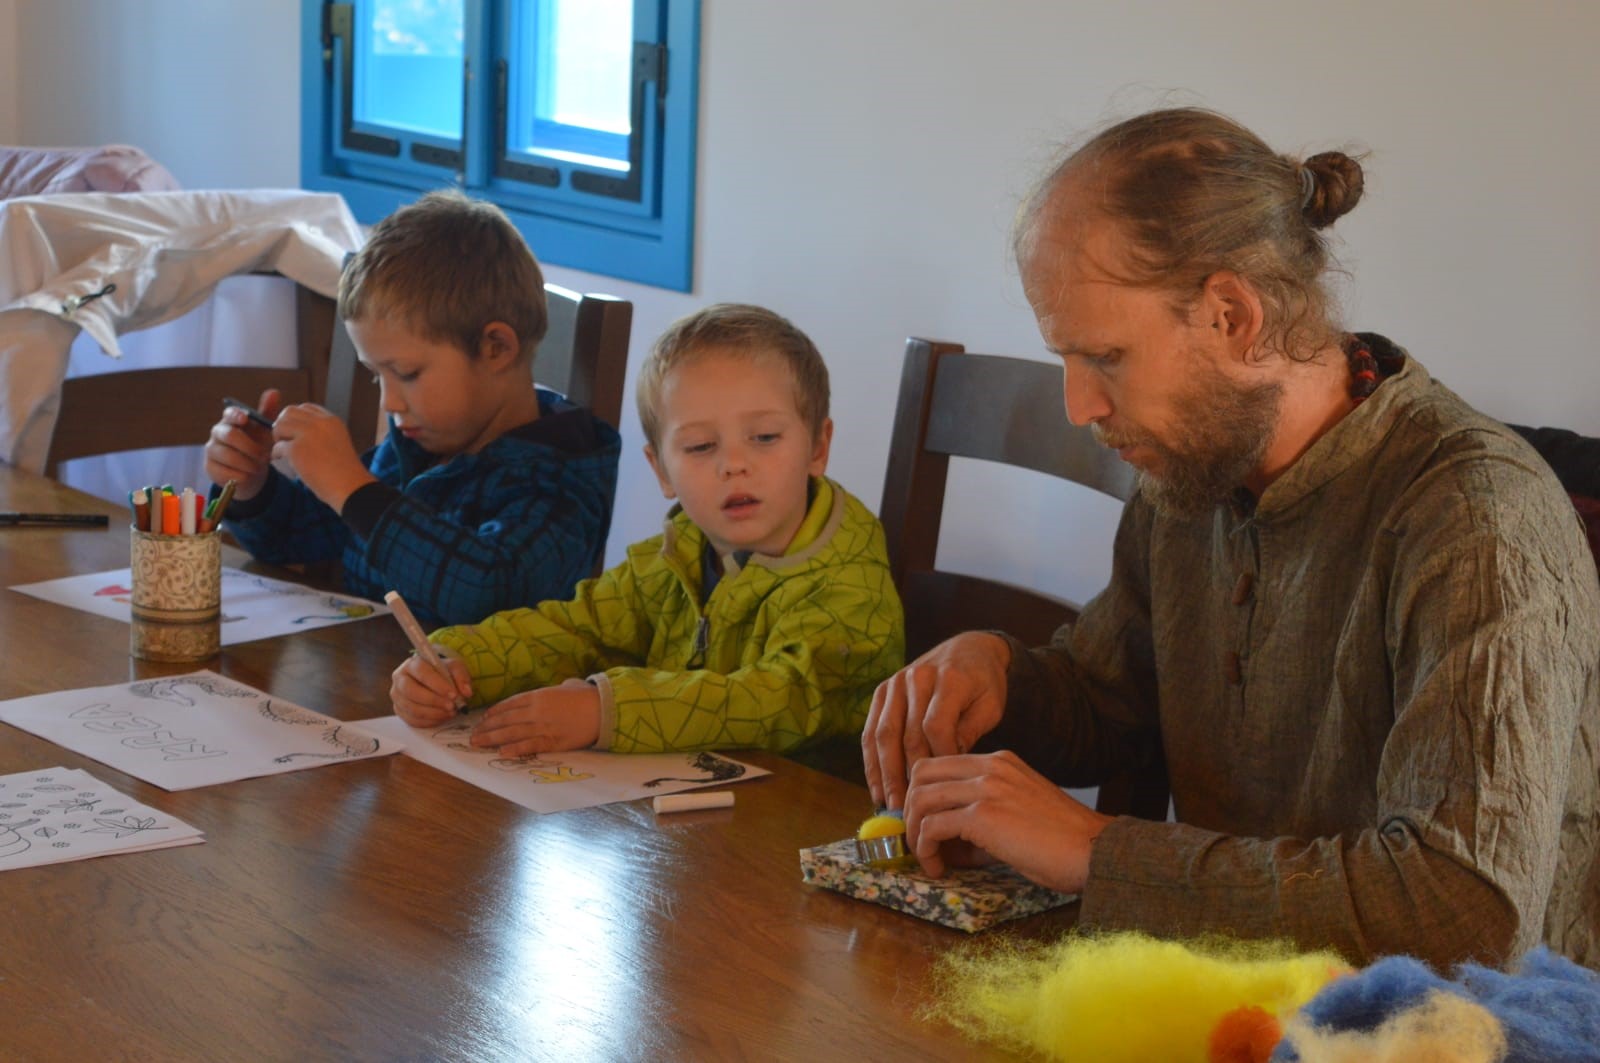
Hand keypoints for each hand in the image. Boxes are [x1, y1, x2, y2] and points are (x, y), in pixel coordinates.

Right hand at [204, 388, 282, 501]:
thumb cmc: (258, 444)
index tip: (245, 419)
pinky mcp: (210, 468)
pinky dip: (241, 475)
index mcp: (231, 420)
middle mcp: (217, 433)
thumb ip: (267, 412)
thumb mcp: (265, 430)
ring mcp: (212, 450)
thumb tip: (273, 392)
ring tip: (260, 467)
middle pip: (230, 436)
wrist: (251, 471)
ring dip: (248, 463)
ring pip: (228, 456)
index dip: (236, 415)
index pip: (229, 413)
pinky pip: (225, 472)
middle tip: (265, 456)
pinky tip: (249, 475)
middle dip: (251, 447)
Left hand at [270, 403, 375, 510]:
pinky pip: (278, 447)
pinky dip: (278, 455)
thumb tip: (297, 431)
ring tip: (286, 452)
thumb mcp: (337, 442)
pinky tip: (287, 463)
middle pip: (289, 412)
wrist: (350, 486)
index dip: (297, 419)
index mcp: (332, 421)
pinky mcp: (297, 449)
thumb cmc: (345, 472)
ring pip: (280, 425)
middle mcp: (320, 423)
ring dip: (279, 439)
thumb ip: (321, 432)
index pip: (306, 407)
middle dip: (284, 425)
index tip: (297, 433)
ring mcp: (307, 435)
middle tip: (287, 441)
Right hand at [390, 648, 471, 727]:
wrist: (434, 680)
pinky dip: (430, 721)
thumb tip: (466, 692)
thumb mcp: (454, 668)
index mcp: (412, 664)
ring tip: (450, 712)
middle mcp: (400, 679)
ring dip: (434, 713)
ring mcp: (397, 696)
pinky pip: (412, 720)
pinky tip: (442, 717)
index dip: (437, 685)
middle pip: (412, 692)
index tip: (453, 694)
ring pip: (412, 708)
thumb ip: (461, 677)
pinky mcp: (399, 711)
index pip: (421, 673)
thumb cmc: (442, 672)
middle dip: (434, 701)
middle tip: (452, 706)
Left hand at [470, 678, 601, 756]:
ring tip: (478, 743)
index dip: (494, 712)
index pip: (509, 704)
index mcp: (539, 696)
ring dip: (492, 739)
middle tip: (472, 735)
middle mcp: (536, 711)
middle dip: (487, 727)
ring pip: (512, 733)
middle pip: (505, 720)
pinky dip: (514, 749)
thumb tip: (552, 692)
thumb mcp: (567, 687)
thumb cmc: (586, 696)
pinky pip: (529, 746)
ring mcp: (543, 727)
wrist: (603, 710)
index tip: (483, 719)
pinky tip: (501, 752)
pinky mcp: (552, 741)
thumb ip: (554, 690)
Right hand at [862, 631, 1011, 811]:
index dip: (938, 760)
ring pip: (883, 735)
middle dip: (906, 776)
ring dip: (884, 773)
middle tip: (910, 809)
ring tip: (889, 804)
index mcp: (949, 678)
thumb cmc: (983, 684)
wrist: (968, 650)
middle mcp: (917, 677)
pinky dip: (871, 761)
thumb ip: (969, 732)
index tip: (943, 788)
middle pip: (906, 734)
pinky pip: (871, 730)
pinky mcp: (882, 691)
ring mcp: (895, 683)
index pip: (936, 727)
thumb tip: (945, 767)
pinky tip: (876, 787)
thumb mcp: (990, 706)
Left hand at [903, 750, 1111, 890]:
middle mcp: (990, 767)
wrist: (1093, 851)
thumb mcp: (1018, 813)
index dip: (922, 793)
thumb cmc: (1063, 842)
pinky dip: (927, 849)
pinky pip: (932, 826)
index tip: (923, 823)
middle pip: (921, 774)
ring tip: (929, 858)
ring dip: (915, 833)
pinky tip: (939, 867)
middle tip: (918, 840)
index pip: (939, 763)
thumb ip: (982, 817)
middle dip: (909, 809)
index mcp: (999, 762)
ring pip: (920, 799)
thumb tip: (946, 843)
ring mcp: (986, 788)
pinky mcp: (983, 816)